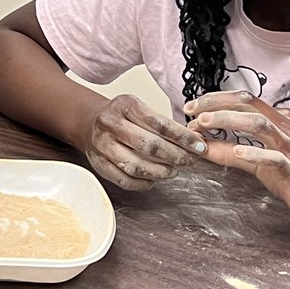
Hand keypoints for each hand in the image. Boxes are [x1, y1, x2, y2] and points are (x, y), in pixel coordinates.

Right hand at [83, 93, 208, 190]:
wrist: (89, 122)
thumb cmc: (122, 117)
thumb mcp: (139, 108)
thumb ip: (162, 123)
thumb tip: (194, 141)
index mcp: (124, 105)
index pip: (159, 123)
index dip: (182, 137)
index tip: (199, 146)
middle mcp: (110, 123)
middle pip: (148, 145)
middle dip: (174, 156)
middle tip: (188, 161)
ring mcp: (102, 145)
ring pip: (135, 165)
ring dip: (160, 172)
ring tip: (172, 171)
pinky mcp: (98, 164)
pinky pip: (124, 180)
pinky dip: (143, 183)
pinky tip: (154, 179)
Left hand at [184, 90, 289, 228]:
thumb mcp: (258, 160)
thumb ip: (231, 150)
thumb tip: (200, 143)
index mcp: (279, 119)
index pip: (243, 99)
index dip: (215, 100)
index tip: (192, 107)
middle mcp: (286, 127)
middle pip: (247, 105)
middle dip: (215, 105)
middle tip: (191, 113)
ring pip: (258, 124)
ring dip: (228, 121)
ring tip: (204, 124)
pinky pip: (275, 158)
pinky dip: (255, 153)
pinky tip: (238, 152)